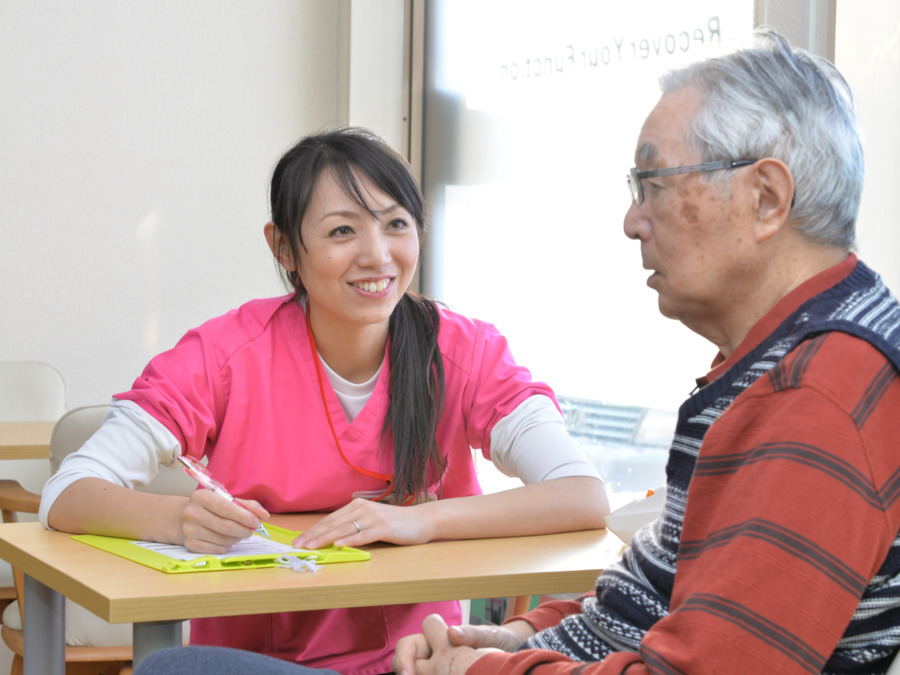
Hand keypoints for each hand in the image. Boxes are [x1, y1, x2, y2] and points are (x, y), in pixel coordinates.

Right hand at [179, 489, 268, 552]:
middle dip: (244, 530)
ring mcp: (189, 530)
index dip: (244, 516)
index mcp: (201, 496)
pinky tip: (227, 538)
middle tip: (251, 530)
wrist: (184, 517)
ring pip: (223, 539)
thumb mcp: (226, 500)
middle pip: (226, 526)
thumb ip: (247, 506)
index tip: (256, 521)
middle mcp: (192, 513)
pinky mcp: (190, 544)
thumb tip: (264, 515)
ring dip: (237, 538)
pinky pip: (218, 549)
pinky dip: (228, 545)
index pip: (226, 508)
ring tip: (239, 533)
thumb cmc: (210, 507)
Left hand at [292, 498, 434, 548]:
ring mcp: (374, 518)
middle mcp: (363, 509)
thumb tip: (331, 538)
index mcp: (357, 506)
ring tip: (311, 547)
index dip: (312, 530)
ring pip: (345, 530)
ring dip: (326, 539)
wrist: (422, 520)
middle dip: (313, 536)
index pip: (329, 520)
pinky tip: (340, 545)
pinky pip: (365, 535)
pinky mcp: (385, 527)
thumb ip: (353, 525)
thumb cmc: (395, 523)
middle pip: (333, 524)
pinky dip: (351, 540)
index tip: (298, 540)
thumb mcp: (370, 521)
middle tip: (297, 546)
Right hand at [392, 614, 524, 674]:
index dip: (406, 655)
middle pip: (408, 659)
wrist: (513, 650)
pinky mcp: (446, 671)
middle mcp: (436, 653)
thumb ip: (472, 634)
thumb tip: (451, 633)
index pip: (411, 643)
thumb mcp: (490, 637)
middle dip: (403, 668)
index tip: (409, 672)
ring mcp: (441, 666)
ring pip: (417, 672)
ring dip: (415, 674)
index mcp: (441, 638)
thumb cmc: (500, 640)